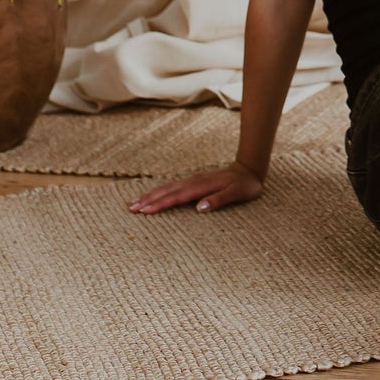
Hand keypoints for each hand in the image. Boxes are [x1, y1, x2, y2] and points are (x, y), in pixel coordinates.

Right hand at [127, 162, 264, 214]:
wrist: (248, 169)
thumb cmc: (245, 185)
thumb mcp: (237, 193)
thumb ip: (219, 200)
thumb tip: (199, 208)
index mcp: (202, 186)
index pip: (177, 197)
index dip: (161, 204)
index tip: (146, 211)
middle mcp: (193, 182)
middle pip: (167, 191)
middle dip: (148, 200)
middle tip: (131, 208)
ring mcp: (192, 181)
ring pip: (167, 188)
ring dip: (150, 195)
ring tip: (134, 203)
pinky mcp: (192, 182)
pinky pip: (172, 187)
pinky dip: (159, 192)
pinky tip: (151, 196)